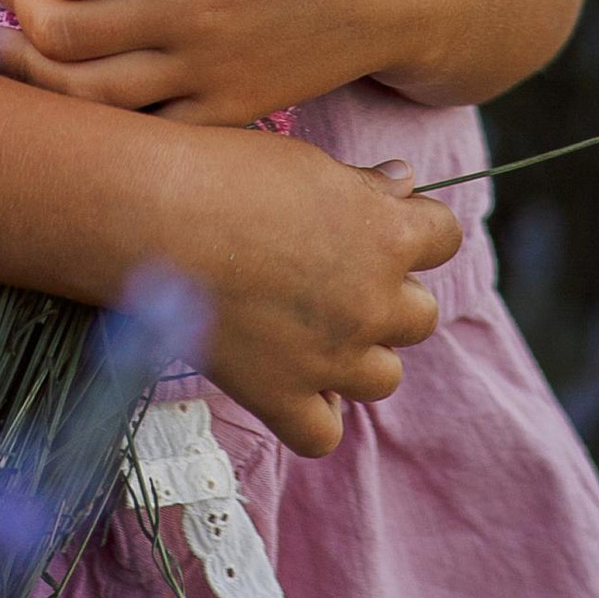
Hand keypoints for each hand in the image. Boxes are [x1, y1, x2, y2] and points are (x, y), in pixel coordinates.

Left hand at [0, 0, 494, 125]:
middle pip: (64, 32)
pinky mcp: (232, 112)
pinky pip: (145, 130)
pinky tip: (76, 88)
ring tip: (3, 41)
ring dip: (31, 70)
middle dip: (15, 10)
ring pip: (89, 94)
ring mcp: (212, 71)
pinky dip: (98, 116)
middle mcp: (195, 11)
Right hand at [136, 119, 461, 453]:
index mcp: (387, 234)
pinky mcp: (281, 396)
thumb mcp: (308, 163)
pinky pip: (322, 434)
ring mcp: (331, 356)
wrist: (153, 215)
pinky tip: (292, 385)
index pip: (445, 237)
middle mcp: (372, 301)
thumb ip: (364, 185)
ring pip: (385, 377)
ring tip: (314, 330)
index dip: (416, 230)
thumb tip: (405, 182)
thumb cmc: (226, 171)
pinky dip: (313, 416)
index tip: (381, 223)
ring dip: (359, 356)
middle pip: (420, 316)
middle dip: (388, 298)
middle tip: (335, 277)